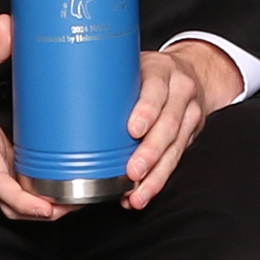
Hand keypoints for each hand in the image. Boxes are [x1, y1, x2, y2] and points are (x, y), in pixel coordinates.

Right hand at [0, 19, 63, 222]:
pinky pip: (13, 187)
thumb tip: (9, 26)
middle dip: (43, 211)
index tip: (49, 208)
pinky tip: (59, 186)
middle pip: (10, 203)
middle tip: (78, 204)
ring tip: (75, 201)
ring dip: (40, 208)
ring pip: (11, 201)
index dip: (25, 201)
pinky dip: (34, 196)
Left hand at [122, 40, 242, 208]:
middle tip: (132, 172)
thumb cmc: (150, 72)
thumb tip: (66, 100)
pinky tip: (142, 193)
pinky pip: (177, 159)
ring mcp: (190, 113)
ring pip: (176, 148)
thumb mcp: (133, 64)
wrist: (193, 70)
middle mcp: (180, 90)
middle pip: (169, 124)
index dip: (146, 110)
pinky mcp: (193, 134)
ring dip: (156, 175)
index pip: (156, 89)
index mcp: (161, 70)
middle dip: (150, 152)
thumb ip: (112, 81)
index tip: (133, 130)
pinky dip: (158, 179)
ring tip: (137, 195)